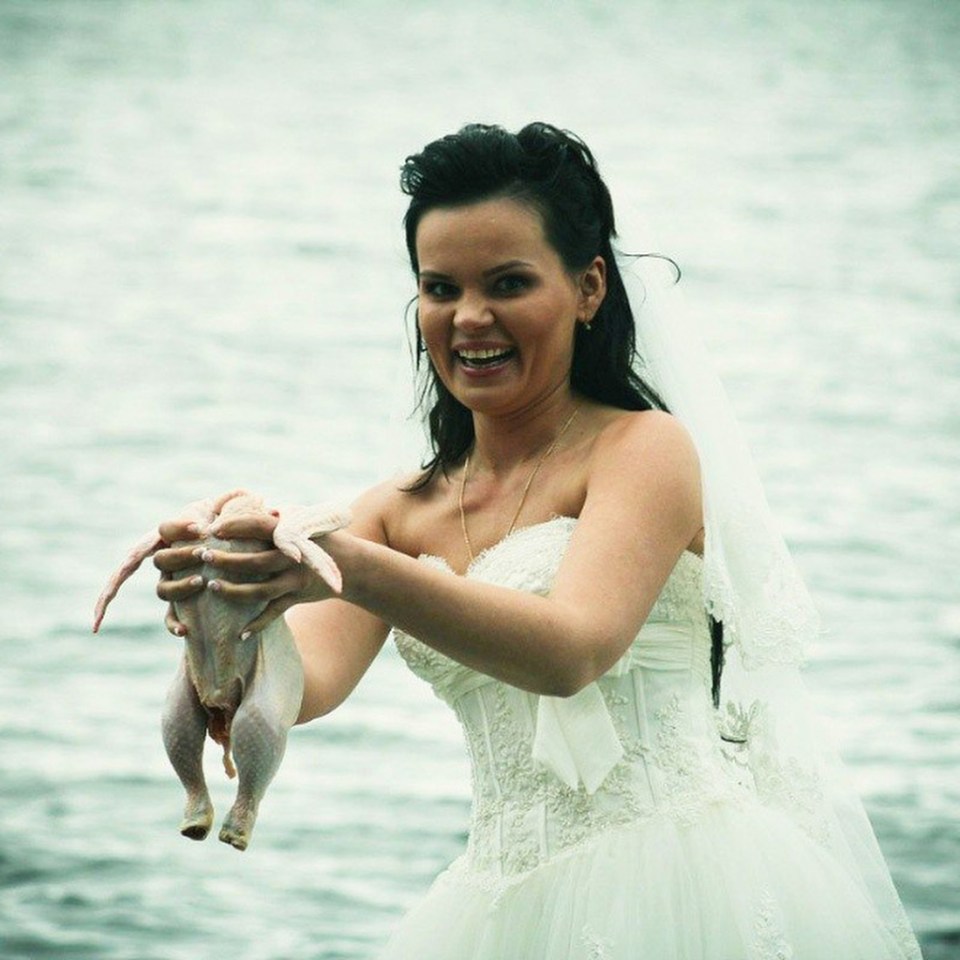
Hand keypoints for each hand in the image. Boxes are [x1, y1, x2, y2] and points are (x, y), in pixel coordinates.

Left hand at [154, 511, 340, 639]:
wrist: (354, 566)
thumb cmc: (322, 539)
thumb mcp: (306, 522)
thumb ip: (280, 519)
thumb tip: (255, 506)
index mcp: (293, 534)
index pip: (259, 526)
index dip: (235, 527)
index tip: (213, 528)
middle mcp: (293, 557)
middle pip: (254, 562)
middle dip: (226, 561)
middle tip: (203, 557)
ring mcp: (296, 580)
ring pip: (260, 591)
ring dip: (234, 591)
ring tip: (212, 587)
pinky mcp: (298, 597)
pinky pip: (274, 613)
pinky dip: (257, 625)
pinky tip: (239, 634)